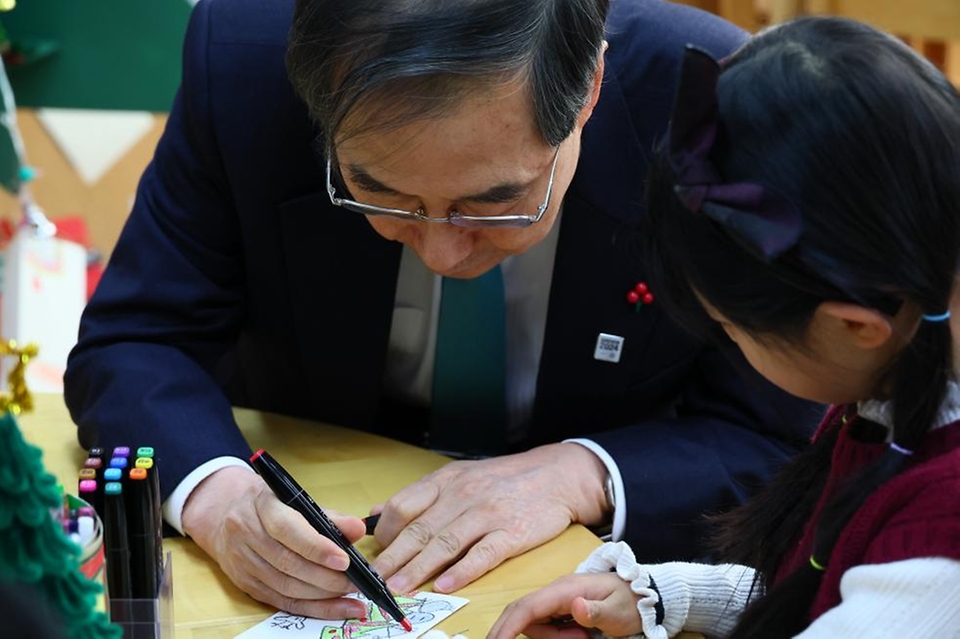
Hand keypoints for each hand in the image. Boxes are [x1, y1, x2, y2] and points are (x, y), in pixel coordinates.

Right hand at [182, 466, 367, 618]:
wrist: (224, 513)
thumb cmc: (269, 505)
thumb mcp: (297, 500)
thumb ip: (329, 516)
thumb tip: (357, 529)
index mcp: (262, 505)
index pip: (288, 529)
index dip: (317, 547)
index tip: (345, 560)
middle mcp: (247, 534)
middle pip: (288, 564)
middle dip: (327, 577)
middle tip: (355, 582)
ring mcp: (243, 562)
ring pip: (285, 587)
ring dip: (322, 595)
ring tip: (351, 595)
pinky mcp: (245, 584)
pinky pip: (281, 602)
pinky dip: (312, 608)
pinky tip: (337, 608)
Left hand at [371, 443, 609, 592]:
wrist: (557, 475)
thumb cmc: (505, 479)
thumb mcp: (459, 475)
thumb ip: (420, 496)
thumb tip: (376, 513)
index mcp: (447, 480)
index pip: (403, 505)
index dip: (384, 532)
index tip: (373, 554)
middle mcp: (464, 494)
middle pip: (420, 529)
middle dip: (393, 558)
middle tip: (374, 580)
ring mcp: (488, 513)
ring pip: (446, 543)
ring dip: (419, 569)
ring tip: (399, 588)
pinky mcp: (513, 533)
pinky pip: (483, 554)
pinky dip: (463, 571)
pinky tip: (446, 586)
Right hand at [487, 572, 642, 638]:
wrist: (642, 596)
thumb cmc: (630, 602)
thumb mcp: (618, 611)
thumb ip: (596, 610)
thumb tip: (574, 606)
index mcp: (565, 589)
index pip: (527, 607)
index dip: (507, 626)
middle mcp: (556, 592)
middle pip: (525, 617)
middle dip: (526, 634)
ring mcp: (557, 600)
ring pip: (534, 625)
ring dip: (552, 638)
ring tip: (584, 638)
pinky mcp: (560, 609)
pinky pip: (545, 626)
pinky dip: (556, 636)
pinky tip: (579, 636)